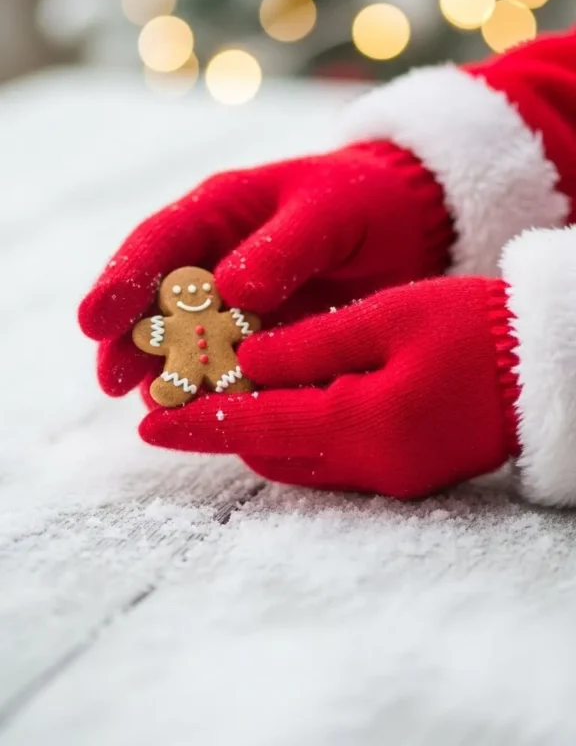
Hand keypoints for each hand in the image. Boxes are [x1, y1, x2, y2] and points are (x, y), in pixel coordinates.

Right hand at [79, 144, 450, 400]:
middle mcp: (216, 257)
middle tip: (112, 382)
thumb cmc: (365, 200)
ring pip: (187, 340)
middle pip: (156, 300)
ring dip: (167, 371)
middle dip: (130, 340)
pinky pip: (230, 366)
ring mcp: (236, 302)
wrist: (413, 224)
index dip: (121, 282)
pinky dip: (217, 389)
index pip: (157, 243)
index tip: (94, 322)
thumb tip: (229, 290)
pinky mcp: (262, 337)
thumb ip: (282, 248)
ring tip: (152, 406)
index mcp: (220, 211)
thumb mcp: (328, 212)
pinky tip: (209, 414)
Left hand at [139, 276, 520, 498]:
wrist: (548, 369)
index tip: (146, 426)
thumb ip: (309, 344)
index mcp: (361, 424)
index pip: (254, 428)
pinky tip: (293, 388)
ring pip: (296, 458)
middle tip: (189, 385)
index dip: (197, 425)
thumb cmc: (474, 330)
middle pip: (269, 451)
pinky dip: (299, 427)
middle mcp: (369, 465)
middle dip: (225, 423)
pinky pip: (330, 457)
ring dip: (261, 424)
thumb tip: (246, 361)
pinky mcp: (403, 472)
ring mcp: (389, 476)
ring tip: (234, 379)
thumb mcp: (386, 319)